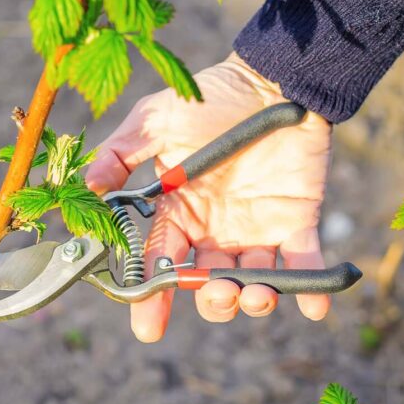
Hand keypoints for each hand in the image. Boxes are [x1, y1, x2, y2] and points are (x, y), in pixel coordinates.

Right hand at [85, 52, 332, 342]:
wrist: (270, 78)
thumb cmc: (209, 98)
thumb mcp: (155, 121)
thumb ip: (120, 155)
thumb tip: (87, 187)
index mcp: (179, 212)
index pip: (159, 262)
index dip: (152, 296)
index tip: (148, 324)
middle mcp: (215, 230)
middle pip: (207, 284)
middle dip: (211, 300)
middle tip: (216, 292)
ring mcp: (257, 229)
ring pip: (252, 282)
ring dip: (254, 299)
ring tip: (256, 293)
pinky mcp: (296, 221)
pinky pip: (305, 263)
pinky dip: (312, 289)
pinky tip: (315, 309)